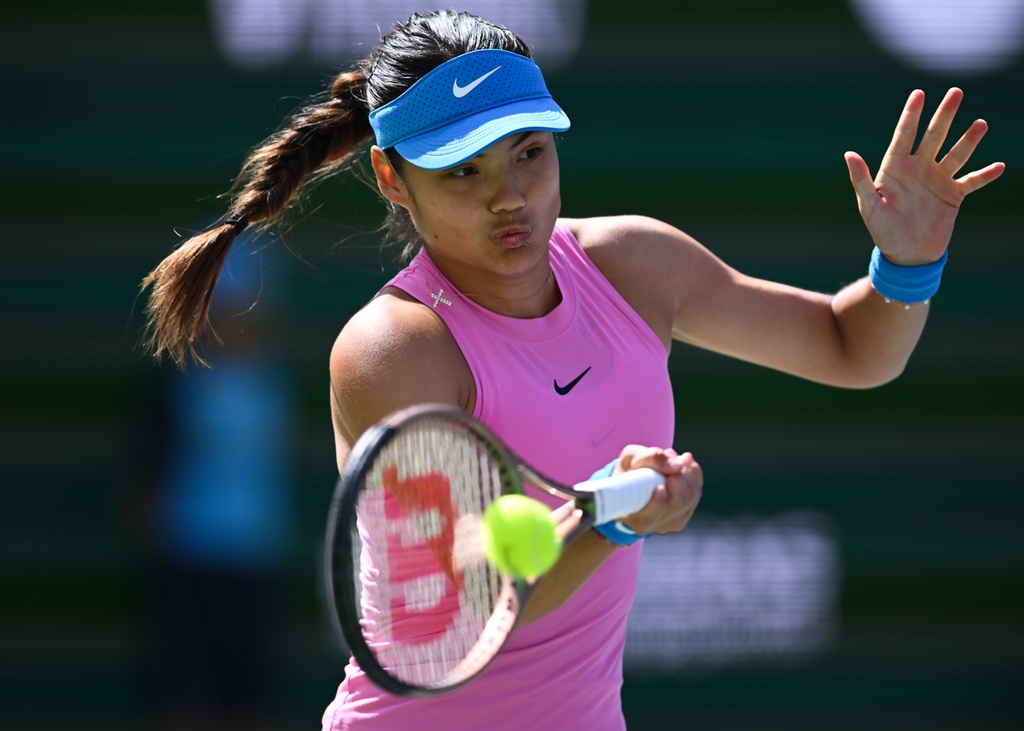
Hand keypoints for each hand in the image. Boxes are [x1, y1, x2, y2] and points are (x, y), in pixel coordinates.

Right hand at [612, 446, 702, 535]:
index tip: (660, 487)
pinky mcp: (683, 516)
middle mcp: (652, 526)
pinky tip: (684, 464)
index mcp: (631, 517)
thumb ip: (650, 458)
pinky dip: (694, 476)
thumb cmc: (628, 471)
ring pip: (690, 499)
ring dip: (687, 473)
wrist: (632, 481)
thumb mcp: (630, 458)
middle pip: (677, 504)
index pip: (646, 520)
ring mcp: (670, 524)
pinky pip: (696, 495)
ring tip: (675, 456)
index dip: (657, 505)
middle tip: (670, 455)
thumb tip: (677, 466)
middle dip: (680, 477)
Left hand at [844, 87, 1004, 265]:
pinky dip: (984, 175)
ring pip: (956, 154)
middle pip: (934, 136)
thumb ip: (861, 180)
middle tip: (956, 92)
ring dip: (968, 140)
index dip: (911, 115)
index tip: (919, 93)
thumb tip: (849, 154)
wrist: (906, 255)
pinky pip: (971, 181)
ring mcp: (938, 180)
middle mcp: (919, 168)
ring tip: (980, 124)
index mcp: (896, 168)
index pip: (904, 136)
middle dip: (944, 115)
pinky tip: (998, 166)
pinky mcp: (953, 195)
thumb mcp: (869, 206)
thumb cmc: (882, 230)